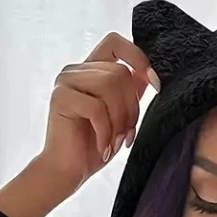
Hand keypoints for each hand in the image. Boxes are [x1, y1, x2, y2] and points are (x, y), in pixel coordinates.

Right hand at [39, 31, 158, 194]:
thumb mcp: (120, 119)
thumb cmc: (93, 148)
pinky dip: (105, 132)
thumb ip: (130, 94)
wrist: (67, 172)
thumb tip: (148, 76)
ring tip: (114, 142)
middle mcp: (76, 70)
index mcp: (91, 70)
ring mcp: (66, 82)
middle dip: (131, 109)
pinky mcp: (61, 98)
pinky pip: (96, 108)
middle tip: (125, 135)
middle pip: (120, 72)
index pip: (115, 43)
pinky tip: (103, 148)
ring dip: (119, 121)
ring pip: (110, 85)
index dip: (138, 58)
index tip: (155, 84)